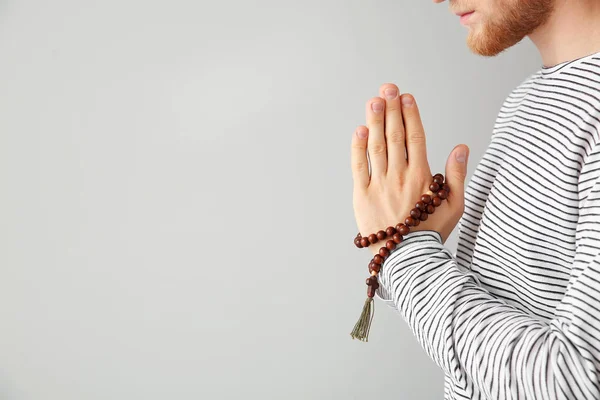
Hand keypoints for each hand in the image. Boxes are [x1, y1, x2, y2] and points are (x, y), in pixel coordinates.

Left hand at [350, 83, 469, 255]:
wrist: (407, 258)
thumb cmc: (432, 233)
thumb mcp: (454, 205)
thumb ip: (457, 175)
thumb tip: (461, 147)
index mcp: (422, 177)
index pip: (416, 138)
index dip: (410, 115)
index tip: (405, 97)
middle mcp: (400, 176)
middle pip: (395, 136)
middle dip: (391, 109)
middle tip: (387, 88)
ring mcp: (379, 184)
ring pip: (377, 146)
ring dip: (375, 121)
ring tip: (374, 100)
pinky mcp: (362, 195)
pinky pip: (359, 166)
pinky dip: (358, 147)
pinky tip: (360, 129)